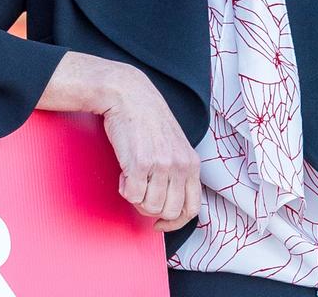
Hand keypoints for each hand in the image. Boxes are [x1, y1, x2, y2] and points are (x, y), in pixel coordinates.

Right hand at [99, 66, 201, 231]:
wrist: (128, 94)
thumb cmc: (147, 118)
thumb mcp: (174, 144)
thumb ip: (177, 169)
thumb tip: (169, 201)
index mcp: (192, 162)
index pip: (193, 208)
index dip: (175, 222)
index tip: (161, 223)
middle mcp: (180, 165)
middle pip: (170, 211)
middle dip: (151, 210)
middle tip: (140, 194)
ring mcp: (161, 165)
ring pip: (150, 207)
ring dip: (137, 198)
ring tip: (132, 178)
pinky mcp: (140, 164)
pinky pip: (132, 196)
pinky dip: (125, 189)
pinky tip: (124, 173)